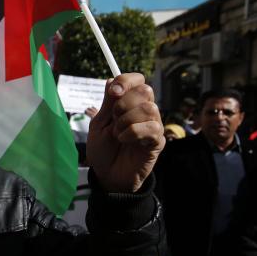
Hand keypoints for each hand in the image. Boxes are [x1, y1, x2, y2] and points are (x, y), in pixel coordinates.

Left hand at [86, 74, 164, 192]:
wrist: (107, 175)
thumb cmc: (102, 150)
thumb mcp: (99, 124)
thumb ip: (107, 103)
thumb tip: (111, 80)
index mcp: (129, 103)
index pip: (137, 80)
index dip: (126, 81)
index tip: (114, 92)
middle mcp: (144, 111)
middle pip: (145, 90)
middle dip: (124, 103)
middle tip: (114, 119)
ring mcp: (153, 125)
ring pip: (148, 108)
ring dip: (126, 121)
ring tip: (118, 134)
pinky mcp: (158, 141)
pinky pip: (152, 127)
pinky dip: (133, 133)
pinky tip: (125, 141)